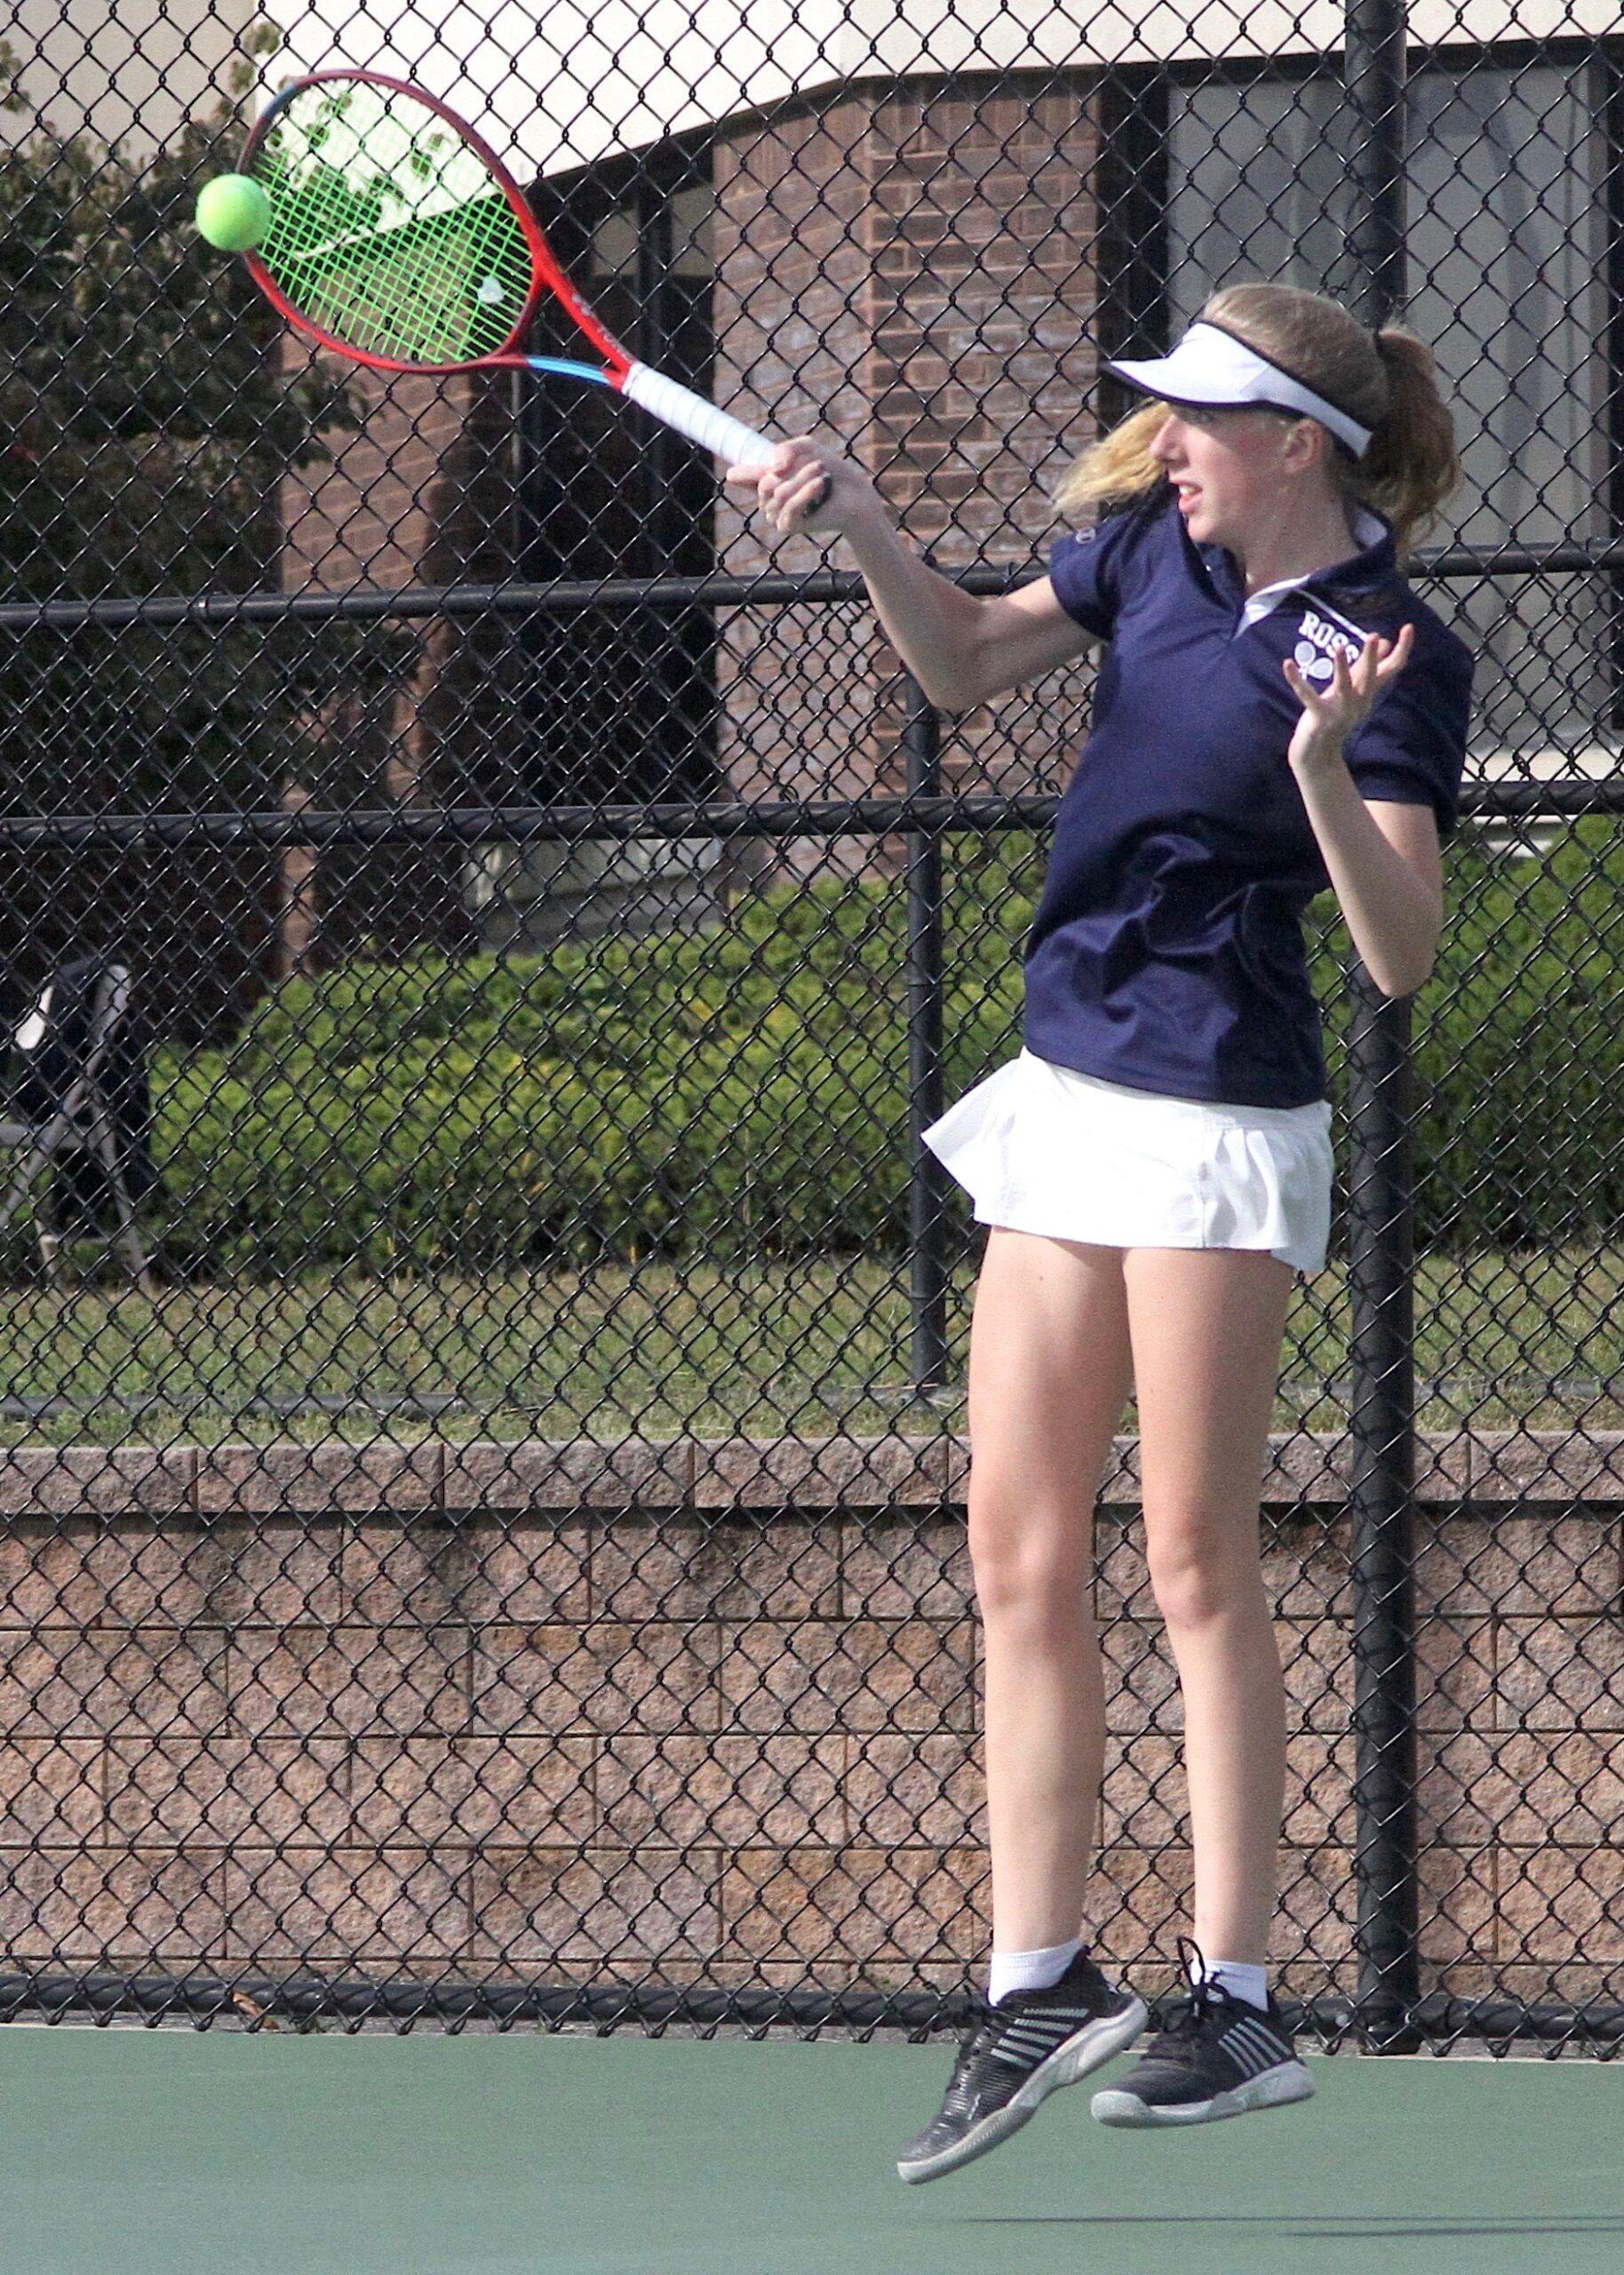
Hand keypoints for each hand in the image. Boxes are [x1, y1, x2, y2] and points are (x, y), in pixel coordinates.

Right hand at [724, 437, 869, 538]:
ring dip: (803, 478)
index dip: (737, 472)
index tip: (730, 472)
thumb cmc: (830, 472)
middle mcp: (767, 500)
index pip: (740, 476)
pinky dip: (805, 492)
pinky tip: (820, 483)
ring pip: (777, 492)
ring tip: (822, 472)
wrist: (854, 496)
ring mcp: (776, 515)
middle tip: (816, 465)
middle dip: (792, 469)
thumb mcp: (807, 448)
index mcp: (767, 480)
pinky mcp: (789, 526)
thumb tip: (774, 467)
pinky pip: (788, 506)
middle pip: (764, 481)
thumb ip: (786, 448)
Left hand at [1283, 621, 1413, 775]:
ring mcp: (1339, 712)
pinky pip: (1307, 696)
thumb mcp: (1354, 691)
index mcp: (1368, 693)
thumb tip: (1385, 642)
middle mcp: (1358, 703)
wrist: (1318, 754)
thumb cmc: (1335, 717)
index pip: (1392, 669)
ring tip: (1339, 647)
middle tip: (1374, 636)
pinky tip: (1288, 663)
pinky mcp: (1319, 718)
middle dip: (1372, 658)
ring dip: (1342, 667)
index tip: (1409, 627)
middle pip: (1369, 677)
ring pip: (1343, 687)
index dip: (1403, 649)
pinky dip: (1297, 680)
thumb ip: (1366, 667)